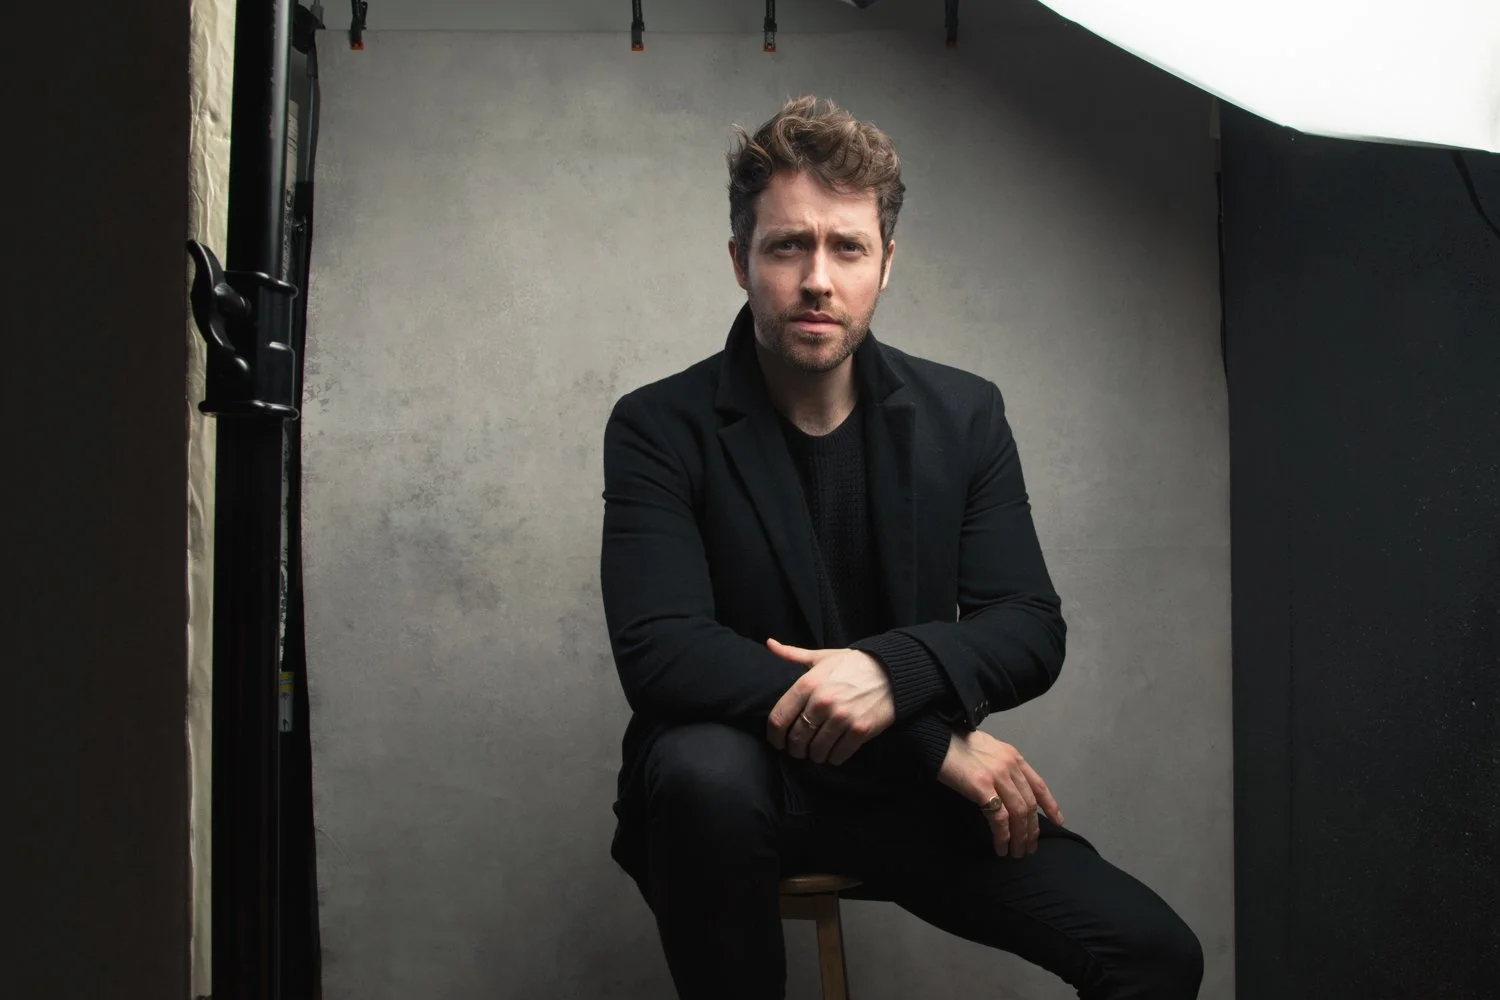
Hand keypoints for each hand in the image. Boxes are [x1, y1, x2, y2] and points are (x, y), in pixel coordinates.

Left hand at [764, 638, 896, 764]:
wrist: (891, 670)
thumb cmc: (853, 664)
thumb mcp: (822, 657)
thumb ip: (793, 654)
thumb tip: (769, 643)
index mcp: (808, 684)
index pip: (779, 719)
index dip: (774, 736)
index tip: (777, 742)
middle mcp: (822, 702)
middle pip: (796, 739)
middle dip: (795, 749)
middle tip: (798, 750)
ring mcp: (842, 718)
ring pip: (816, 751)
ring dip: (814, 755)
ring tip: (816, 751)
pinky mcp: (860, 730)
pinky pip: (838, 755)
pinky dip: (833, 758)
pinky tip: (833, 753)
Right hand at [937, 729, 1063, 857]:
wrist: (936, 737)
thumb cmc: (955, 743)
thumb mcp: (987, 749)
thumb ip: (1000, 765)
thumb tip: (1006, 788)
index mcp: (1013, 756)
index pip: (1038, 784)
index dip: (1050, 804)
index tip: (1058, 821)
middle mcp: (1011, 766)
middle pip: (1029, 804)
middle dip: (1032, 830)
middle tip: (1029, 848)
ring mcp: (998, 776)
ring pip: (1019, 814)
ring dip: (1020, 837)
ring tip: (1017, 852)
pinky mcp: (983, 787)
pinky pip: (1000, 818)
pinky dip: (1003, 836)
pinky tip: (1000, 846)